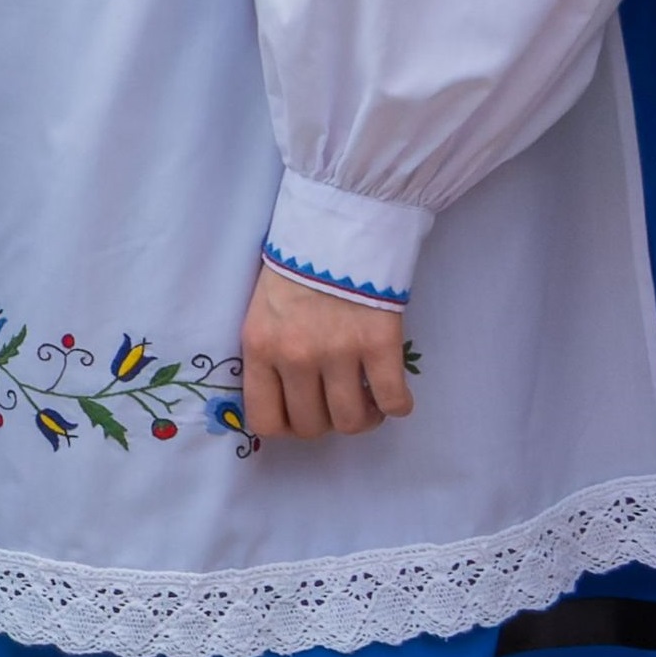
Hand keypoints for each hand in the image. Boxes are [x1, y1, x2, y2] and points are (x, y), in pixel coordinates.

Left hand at [240, 263, 412, 438]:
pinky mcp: (380, 345)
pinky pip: (394, 402)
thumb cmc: (293, 271)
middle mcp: (295, 357)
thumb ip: (267, 357)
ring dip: (363, 417)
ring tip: (365, 397)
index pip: (265, 421)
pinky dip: (396, 404)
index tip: (300, 412)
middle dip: (326, 420)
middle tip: (335, 399)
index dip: (287, 426)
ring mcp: (339, 353)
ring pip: (353, 422)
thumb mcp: (261, 314)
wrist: (334, 230)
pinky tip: (390, 389)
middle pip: (312, 426)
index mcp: (259, 348)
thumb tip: (279, 403)